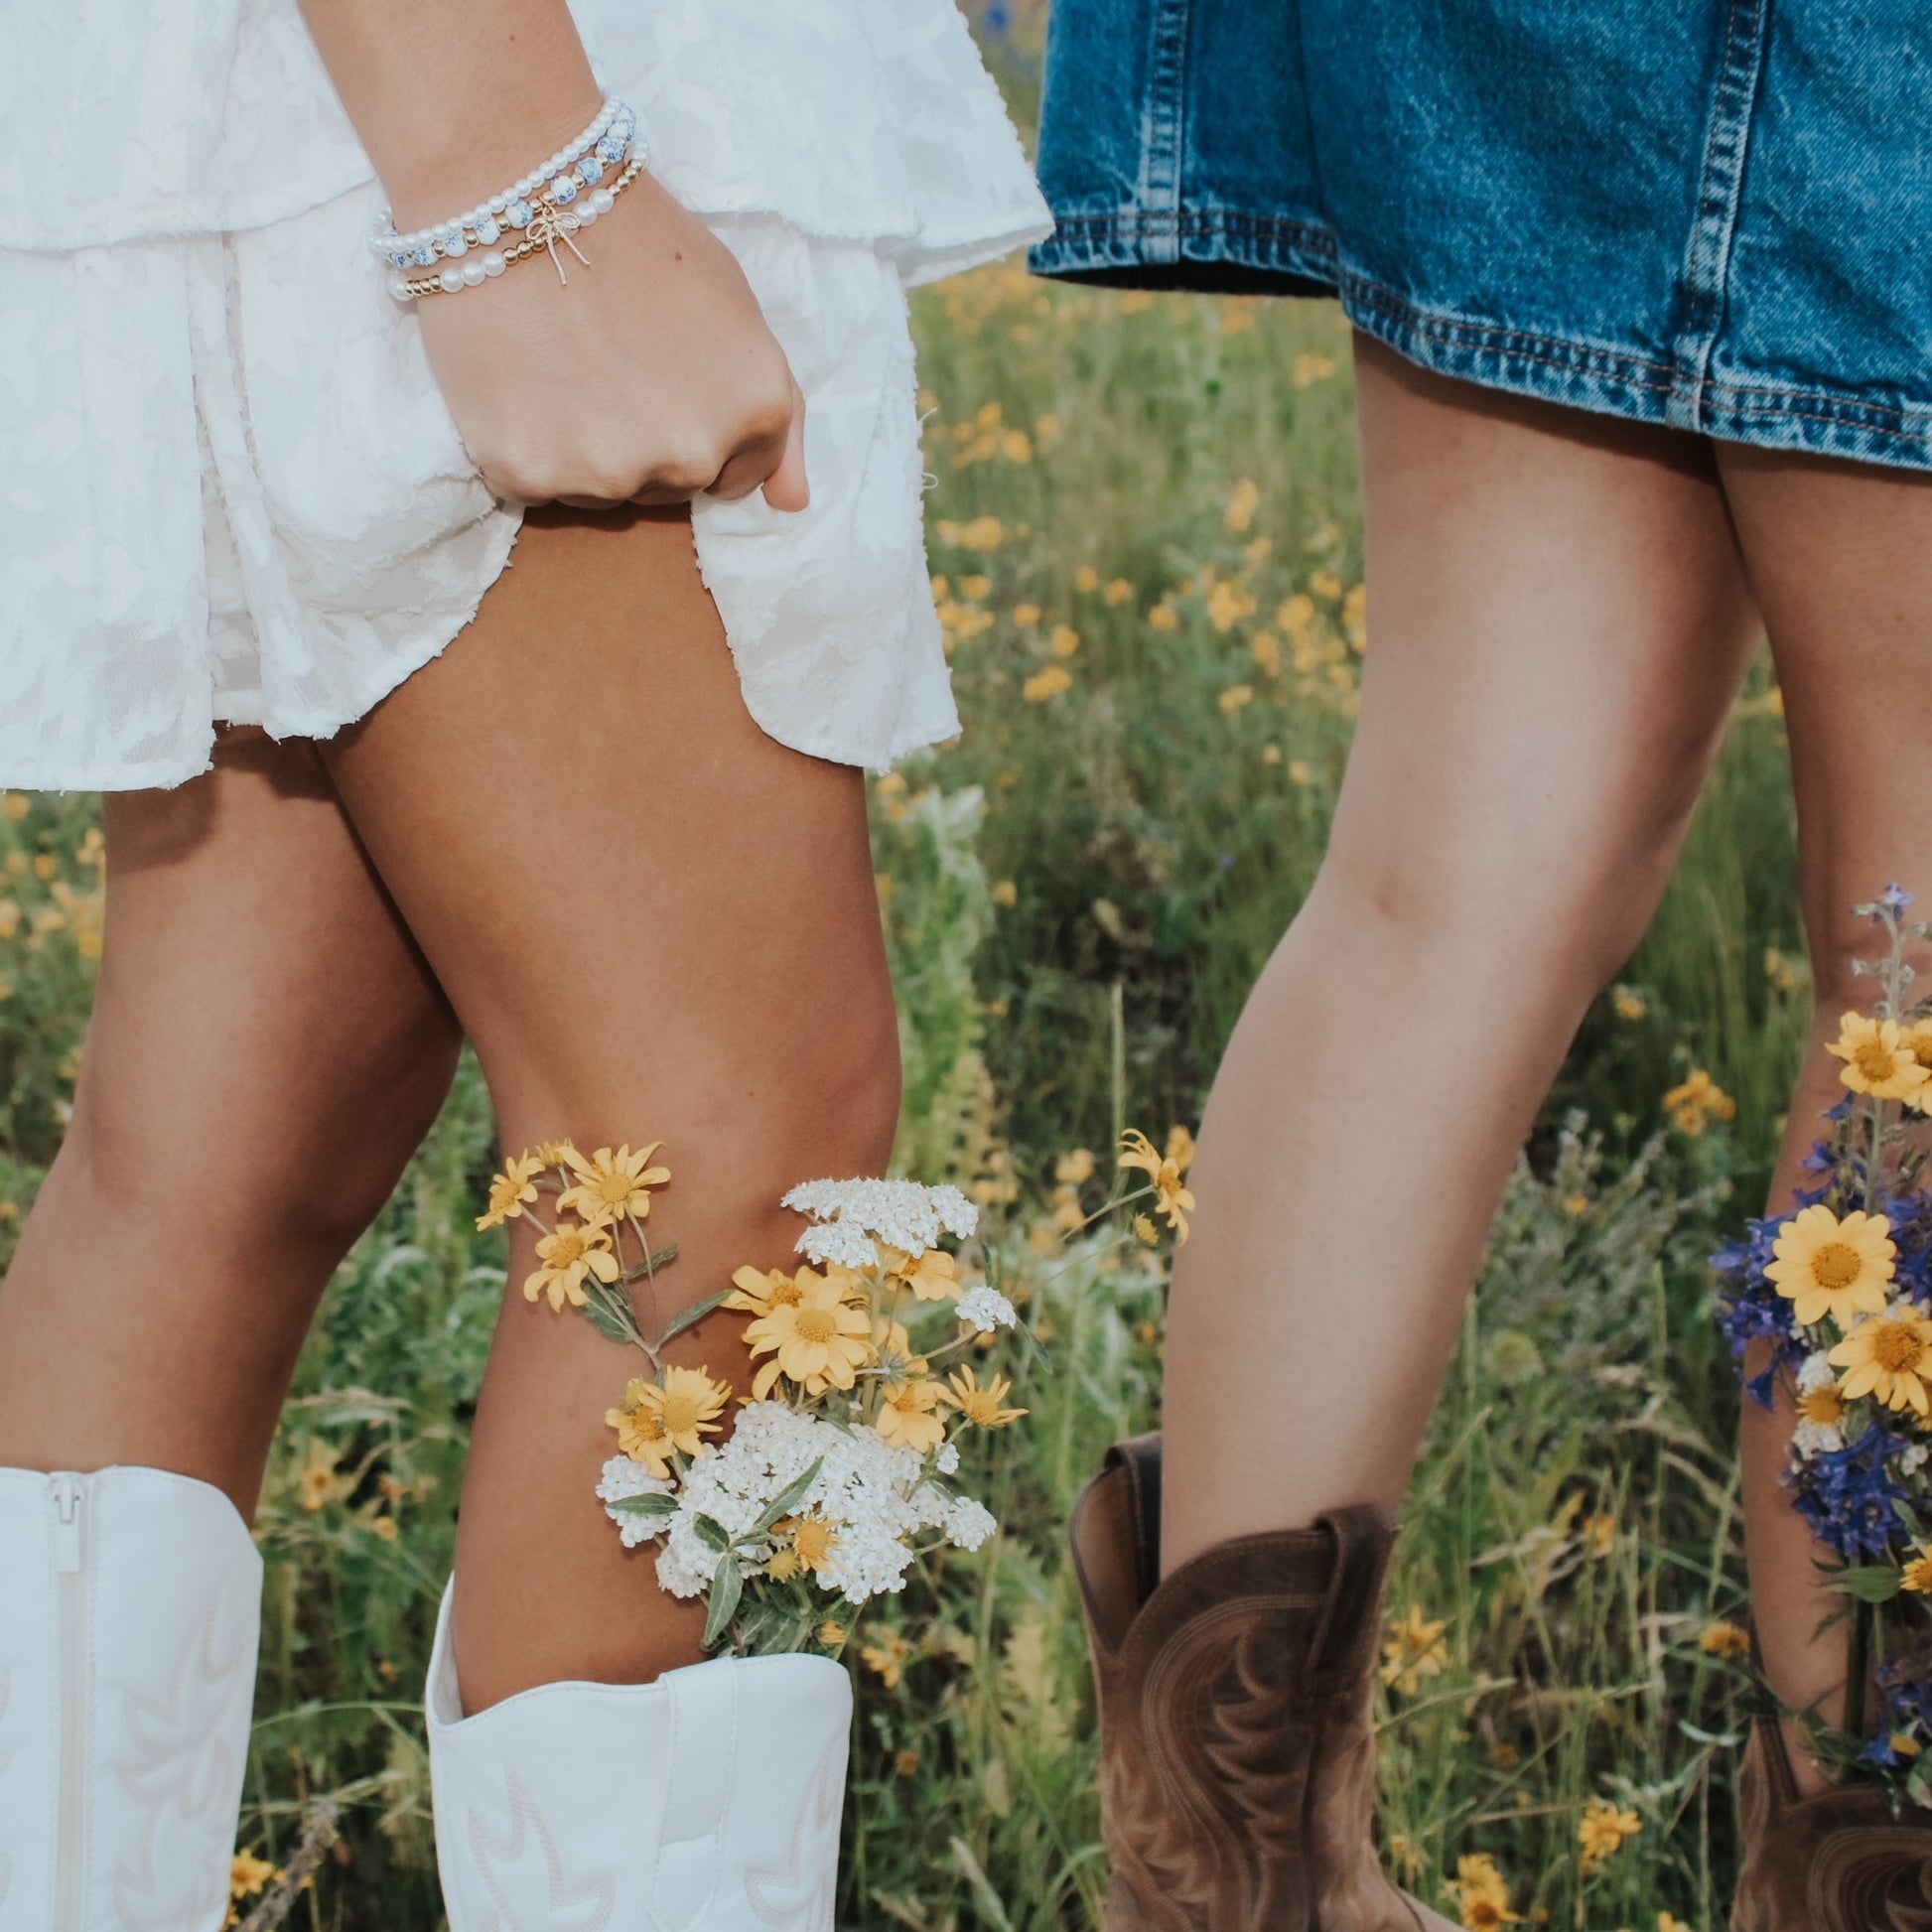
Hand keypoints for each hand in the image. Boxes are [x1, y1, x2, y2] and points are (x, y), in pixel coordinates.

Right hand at [413, 170, 809, 513]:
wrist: (517, 188)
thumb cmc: (638, 239)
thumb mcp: (738, 311)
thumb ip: (780, 418)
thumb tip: (791, 506)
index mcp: (755, 414)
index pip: (737, 476)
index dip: (697, 427)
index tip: (662, 380)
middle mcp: (692, 456)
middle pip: (669, 488)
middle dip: (643, 442)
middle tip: (604, 360)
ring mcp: (609, 473)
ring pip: (602, 493)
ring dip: (583, 450)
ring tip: (558, 366)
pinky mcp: (527, 476)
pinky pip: (533, 486)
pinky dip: (522, 447)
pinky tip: (515, 382)